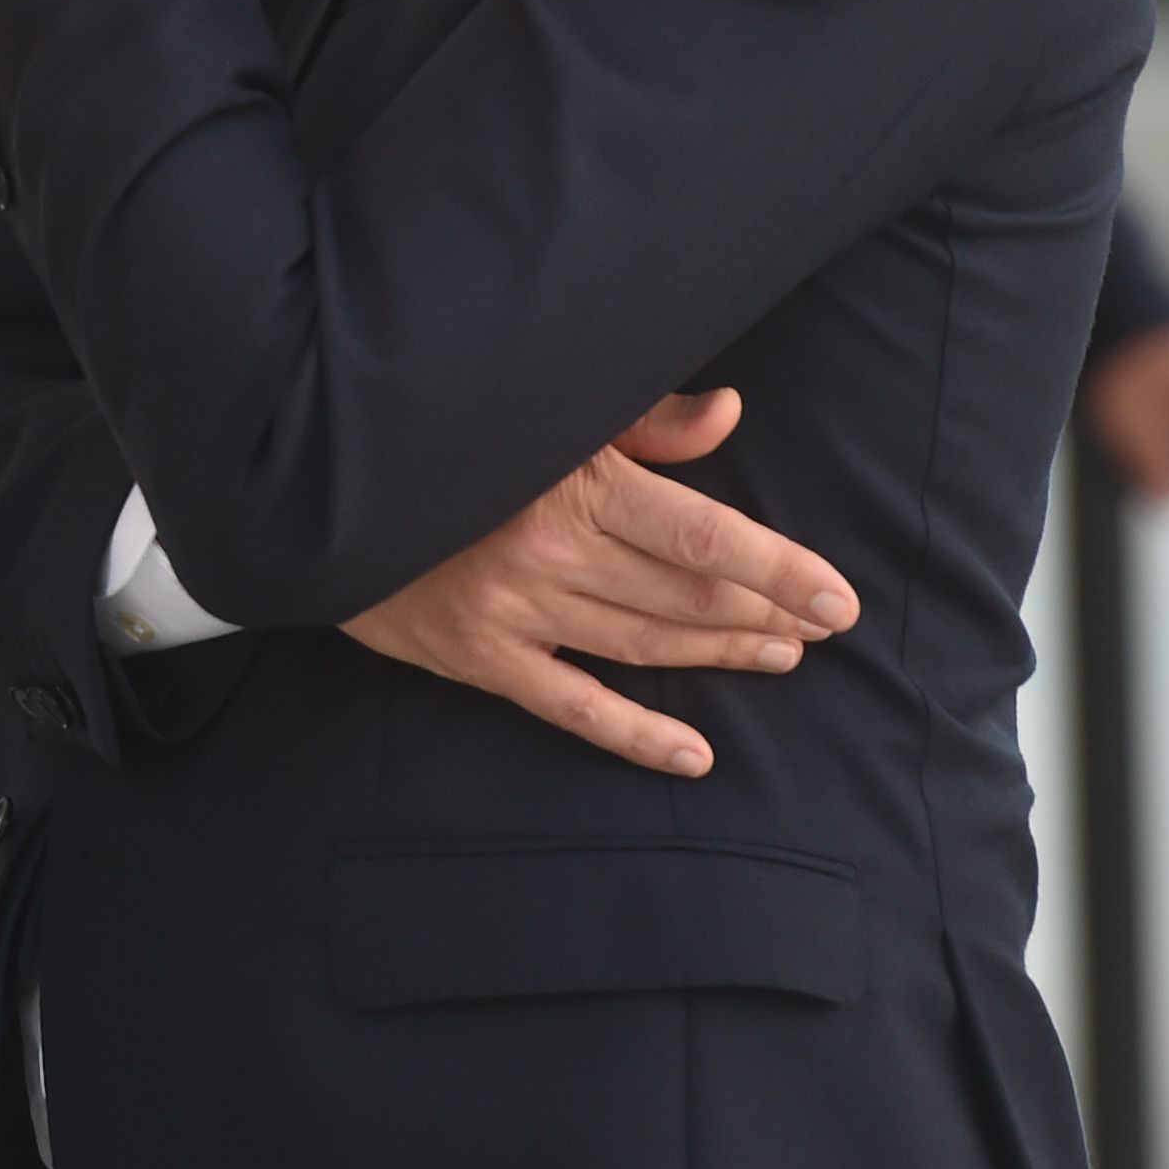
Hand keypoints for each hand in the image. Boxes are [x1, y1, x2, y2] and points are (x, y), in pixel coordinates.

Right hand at [342, 391, 855, 776]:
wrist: (329, 490)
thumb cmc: (456, 439)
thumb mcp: (547, 412)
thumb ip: (642, 421)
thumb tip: (728, 414)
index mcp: (577, 485)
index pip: (705, 538)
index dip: (780, 569)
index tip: (838, 597)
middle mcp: (552, 554)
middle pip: (687, 600)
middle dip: (766, 614)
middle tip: (820, 628)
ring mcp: (516, 614)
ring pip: (646, 647)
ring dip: (722, 656)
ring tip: (780, 657)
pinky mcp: (480, 659)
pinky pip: (572, 708)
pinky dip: (637, 736)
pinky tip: (693, 756)